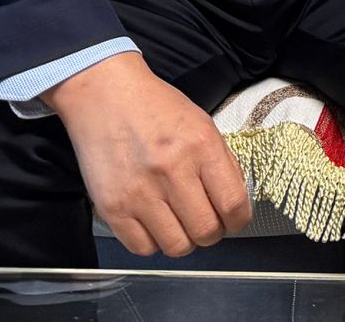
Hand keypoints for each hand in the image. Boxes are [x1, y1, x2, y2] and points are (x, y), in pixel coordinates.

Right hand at [43, 51, 251, 257]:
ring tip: (179, 222)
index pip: (233, 204)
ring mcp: (140, 192)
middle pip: (206, 231)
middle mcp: (172, 171)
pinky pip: (142, 248)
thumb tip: (235, 203)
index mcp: (201, 146)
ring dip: (184, 240)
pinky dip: (153, 242)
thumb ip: (221, 163)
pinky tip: (154, 222)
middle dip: (212, 232)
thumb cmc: (157, 109)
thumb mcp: (202, 124)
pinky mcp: (112, 208)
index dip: (239, 220)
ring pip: (177, 246)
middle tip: (205, 221)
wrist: (106, 97)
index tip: (234, 220)